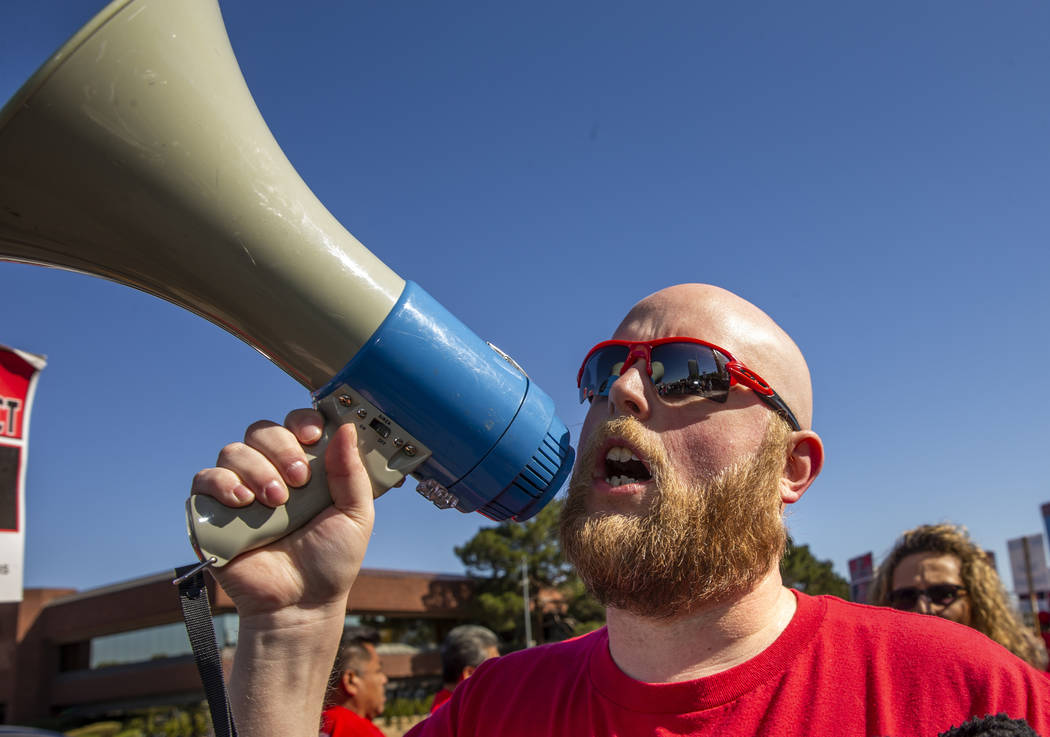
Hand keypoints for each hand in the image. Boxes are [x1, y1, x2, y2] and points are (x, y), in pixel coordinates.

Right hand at [189, 409, 374, 622]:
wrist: (299, 604)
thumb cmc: (330, 561)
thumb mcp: (356, 515)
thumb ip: (352, 472)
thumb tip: (344, 427)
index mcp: (306, 467)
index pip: (295, 424)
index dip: (301, 422)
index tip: (311, 437)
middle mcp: (271, 472)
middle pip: (262, 431)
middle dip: (281, 449)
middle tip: (298, 480)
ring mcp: (240, 489)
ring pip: (234, 451)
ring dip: (256, 469)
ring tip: (275, 502)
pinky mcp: (213, 511)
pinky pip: (205, 479)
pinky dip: (222, 484)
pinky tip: (243, 502)